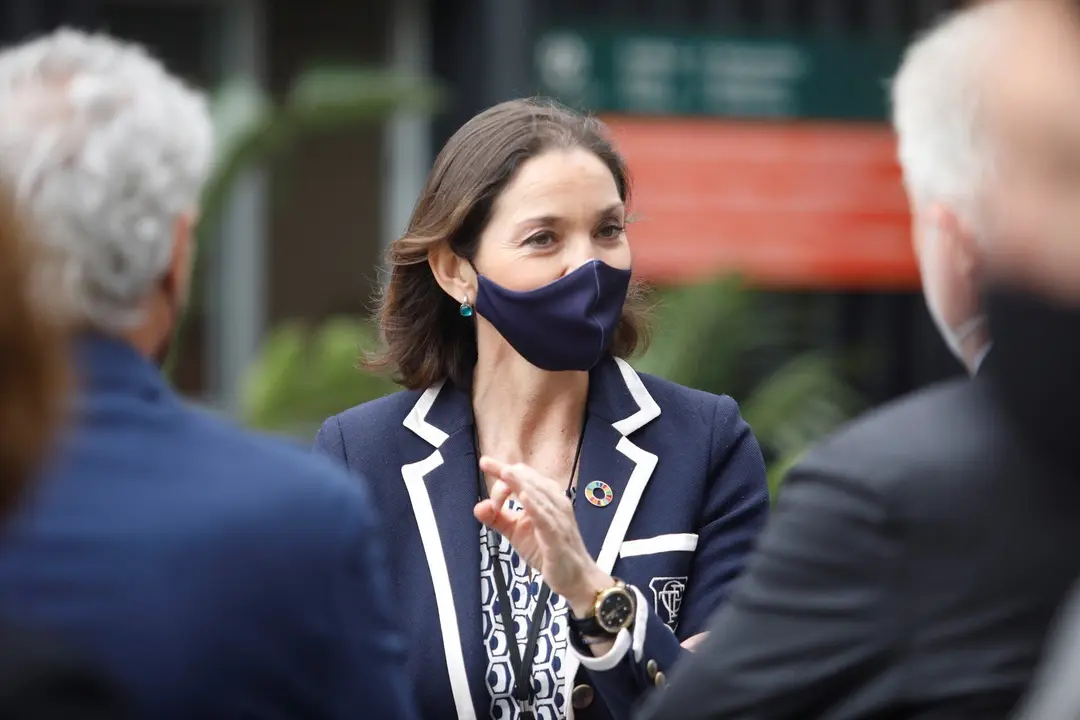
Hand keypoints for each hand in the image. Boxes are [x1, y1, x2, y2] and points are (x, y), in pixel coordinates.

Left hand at [474, 456, 613, 614]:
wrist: (576, 577)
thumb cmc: (547, 551)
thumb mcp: (517, 533)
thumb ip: (498, 518)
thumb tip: (478, 506)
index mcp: (545, 498)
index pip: (523, 475)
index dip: (501, 476)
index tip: (487, 478)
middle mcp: (554, 502)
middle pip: (528, 479)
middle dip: (505, 473)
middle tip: (485, 465)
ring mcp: (558, 519)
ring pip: (538, 494)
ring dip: (519, 483)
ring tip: (504, 472)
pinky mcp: (557, 537)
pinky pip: (546, 519)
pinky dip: (534, 507)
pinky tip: (523, 498)